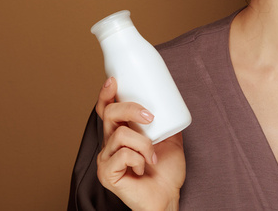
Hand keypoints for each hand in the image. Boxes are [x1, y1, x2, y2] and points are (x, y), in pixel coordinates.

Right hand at [96, 77, 184, 210]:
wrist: (168, 196)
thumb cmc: (166, 172)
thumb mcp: (170, 139)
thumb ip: (167, 121)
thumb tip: (172, 101)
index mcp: (121, 134)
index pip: (107, 109)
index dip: (106, 94)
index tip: (114, 80)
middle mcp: (109, 144)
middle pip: (109, 114)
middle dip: (131, 109)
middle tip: (150, 116)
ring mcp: (106, 159)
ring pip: (119, 135)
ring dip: (143, 143)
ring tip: (152, 156)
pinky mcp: (107, 173)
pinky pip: (122, 154)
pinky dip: (138, 158)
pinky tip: (142, 168)